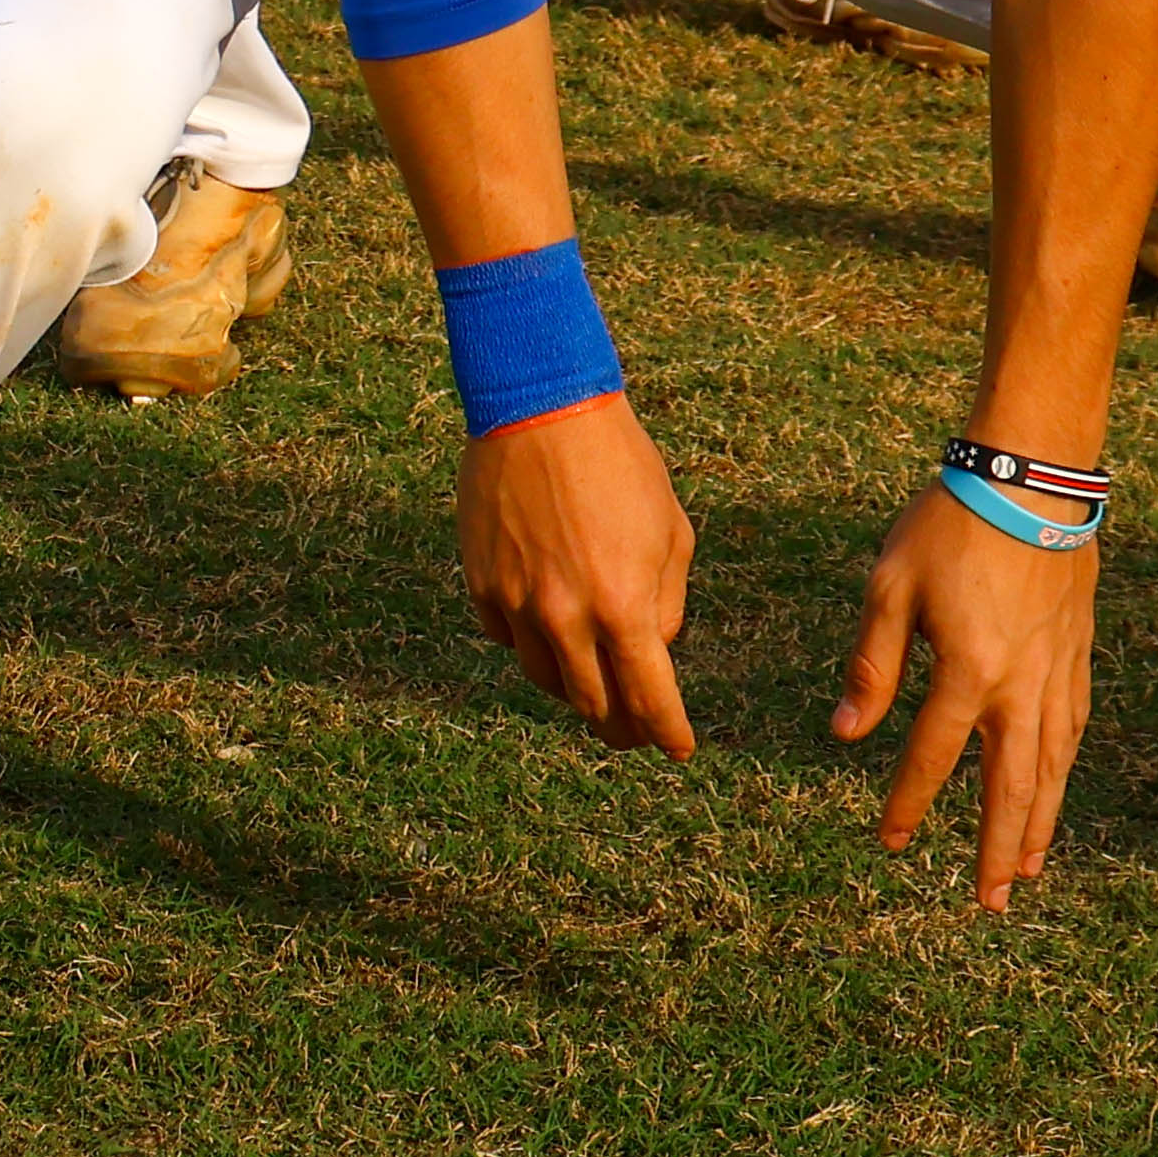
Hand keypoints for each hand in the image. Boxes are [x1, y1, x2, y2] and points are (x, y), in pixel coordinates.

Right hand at [457, 396, 700, 753]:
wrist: (541, 407)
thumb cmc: (620, 464)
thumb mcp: (671, 532)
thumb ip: (665, 605)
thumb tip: (650, 651)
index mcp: (623, 606)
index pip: (650, 700)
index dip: (668, 733)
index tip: (678, 749)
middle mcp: (566, 617)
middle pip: (594, 705)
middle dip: (622, 727)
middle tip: (634, 732)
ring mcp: (517, 604)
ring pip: (546, 681)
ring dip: (574, 690)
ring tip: (592, 685)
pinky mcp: (480, 584)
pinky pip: (507, 639)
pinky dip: (531, 644)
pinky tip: (548, 629)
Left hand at [836, 483, 1107, 911]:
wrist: (1031, 476)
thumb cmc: (949, 524)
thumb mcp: (891, 586)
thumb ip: (872, 663)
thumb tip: (845, 731)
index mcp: (969, 669)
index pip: (932, 756)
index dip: (907, 804)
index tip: (888, 844)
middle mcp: (1021, 685)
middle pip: (1010, 786)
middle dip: (995, 849)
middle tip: (988, 904)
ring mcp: (1057, 673)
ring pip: (1051, 768)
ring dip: (1037, 824)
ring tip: (1025, 872)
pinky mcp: (1078, 655)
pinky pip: (1073, 730)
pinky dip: (1063, 770)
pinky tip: (1055, 790)